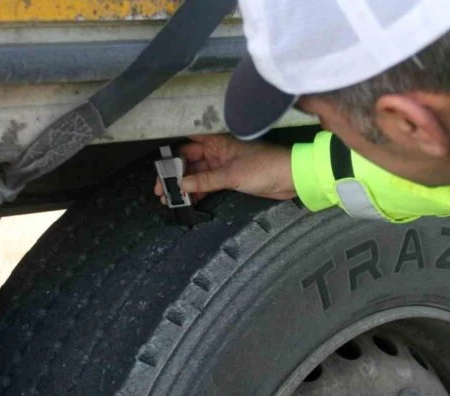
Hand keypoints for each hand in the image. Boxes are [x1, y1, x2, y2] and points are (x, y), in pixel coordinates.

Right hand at [154, 134, 295, 203]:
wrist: (291, 178)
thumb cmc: (266, 166)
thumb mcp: (232, 174)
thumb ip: (205, 180)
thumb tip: (182, 184)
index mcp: (218, 141)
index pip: (187, 142)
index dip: (172, 153)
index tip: (158, 166)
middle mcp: (218, 151)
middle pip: (189, 161)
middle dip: (174, 175)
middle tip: (160, 189)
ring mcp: (223, 165)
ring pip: (197, 174)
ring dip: (184, 186)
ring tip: (169, 198)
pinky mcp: (230, 178)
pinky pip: (208, 184)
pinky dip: (197, 191)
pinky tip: (186, 200)